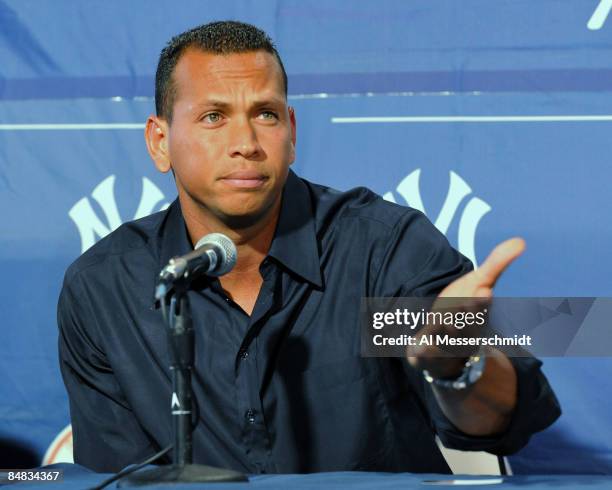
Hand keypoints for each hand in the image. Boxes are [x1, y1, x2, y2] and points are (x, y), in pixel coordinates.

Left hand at [407, 238, 525, 377]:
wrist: (445, 348)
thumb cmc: (463, 311)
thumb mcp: (478, 284)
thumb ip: (496, 265)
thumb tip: (521, 241)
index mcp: (477, 314)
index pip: (481, 308)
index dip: (481, 301)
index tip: (484, 290)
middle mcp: (464, 332)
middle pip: (467, 325)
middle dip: (468, 315)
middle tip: (467, 304)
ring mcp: (445, 344)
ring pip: (447, 339)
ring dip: (446, 331)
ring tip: (446, 322)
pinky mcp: (427, 353)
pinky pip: (425, 353)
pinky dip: (423, 351)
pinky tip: (417, 347)